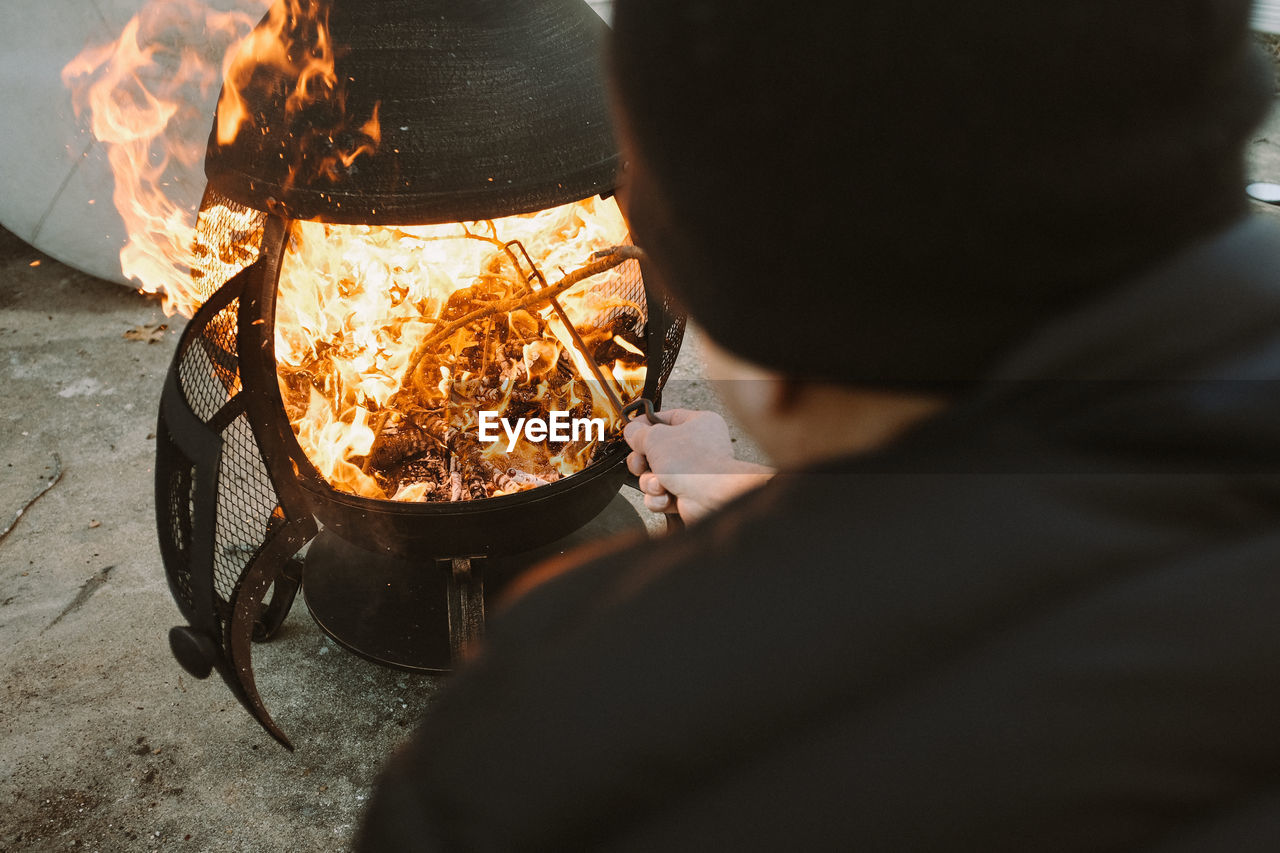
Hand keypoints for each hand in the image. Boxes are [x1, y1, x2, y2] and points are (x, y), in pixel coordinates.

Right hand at [623, 409, 774, 522]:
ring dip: (650, 481)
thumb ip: (639, 432)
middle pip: (656, 450)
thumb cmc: (695, 463)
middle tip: (640, 463)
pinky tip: (665, 496)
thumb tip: (631, 431)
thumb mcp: (657, 438)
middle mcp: (698, 448)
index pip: (667, 418)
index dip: (646, 425)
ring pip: (655, 474)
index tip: (632, 431)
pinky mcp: (687, 494)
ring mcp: (693, 473)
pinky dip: (658, 497)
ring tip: (659, 483)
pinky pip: (661, 494)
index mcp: (699, 424)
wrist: (711, 498)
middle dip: (643, 461)